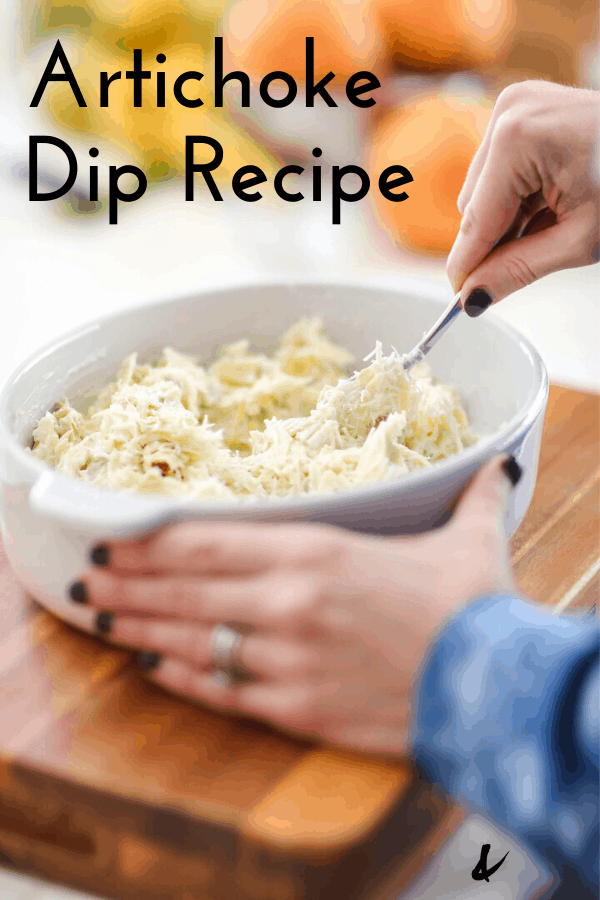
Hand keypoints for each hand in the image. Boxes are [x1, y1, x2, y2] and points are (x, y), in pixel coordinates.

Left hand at [72, 457, 515, 755]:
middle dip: (130, 583)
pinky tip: (154, 665)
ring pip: (192, 639)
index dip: (153, 541)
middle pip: (185, 589)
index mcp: (317, 551)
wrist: (492, 690)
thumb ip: (469, 496)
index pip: (210, 541)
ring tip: (103, 619)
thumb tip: (499, 463)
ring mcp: (287, 658)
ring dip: (141, 627)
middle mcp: (289, 601)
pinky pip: (222, 690)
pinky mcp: (296, 707)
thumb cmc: (474, 608)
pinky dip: (182, 676)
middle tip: (89, 578)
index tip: (116, 537)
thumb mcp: (468, 540)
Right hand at [447, 81, 598, 315]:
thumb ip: (518, 269)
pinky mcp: (523, 111)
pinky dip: (519, 197)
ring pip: (483, 192)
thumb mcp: (580, 238)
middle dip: (497, 239)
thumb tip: (474, 296)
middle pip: (472, 207)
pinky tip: (550, 202)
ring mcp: (515, 107)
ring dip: (509, 218)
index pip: (475, 221)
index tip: (459, 300)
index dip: (466, 267)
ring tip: (556, 220)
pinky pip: (499, 172)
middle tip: (536, 256)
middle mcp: (509, 114)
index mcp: (518, 139)